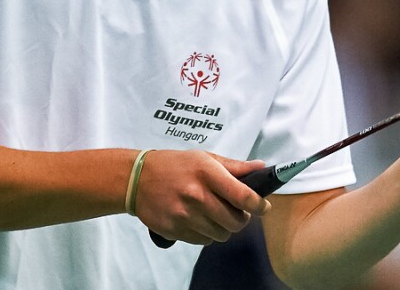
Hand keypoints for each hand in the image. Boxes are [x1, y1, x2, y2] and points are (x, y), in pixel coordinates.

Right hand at [133, 150, 270, 244]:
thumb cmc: (174, 165)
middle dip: (241, 219)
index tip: (263, 207)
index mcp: (207, 173)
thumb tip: (261, 167)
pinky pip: (203, 241)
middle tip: (236, 211)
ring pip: (221, 234)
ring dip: (224, 228)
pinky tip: (200, 220)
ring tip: (215, 214)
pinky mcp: (174, 230)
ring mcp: (185, 215)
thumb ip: (234, 166)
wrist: (136, 179)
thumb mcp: (204, 158)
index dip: (258, 205)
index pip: (243, 196)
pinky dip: (207, 234)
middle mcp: (197, 195)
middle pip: (235, 221)